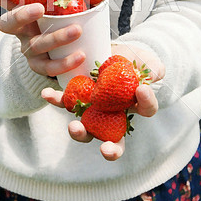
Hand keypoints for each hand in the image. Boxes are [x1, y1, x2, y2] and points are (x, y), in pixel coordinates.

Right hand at [0, 0, 85, 76]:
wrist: (66, 45)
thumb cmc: (59, 12)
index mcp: (20, 8)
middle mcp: (20, 29)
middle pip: (7, 24)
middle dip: (21, 15)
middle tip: (40, 8)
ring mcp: (28, 48)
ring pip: (34, 46)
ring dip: (55, 38)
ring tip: (77, 29)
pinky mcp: (41, 65)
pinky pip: (48, 67)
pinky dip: (64, 62)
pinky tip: (80, 55)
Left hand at [42, 44, 164, 160]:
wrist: (110, 51)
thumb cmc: (133, 59)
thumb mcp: (147, 59)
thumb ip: (153, 67)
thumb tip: (154, 74)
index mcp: (135, 105)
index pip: (146, 109)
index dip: (147, 103)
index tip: (142, 89)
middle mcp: (114, 115)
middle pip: (113, 138)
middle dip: (110, 148)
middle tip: (106, 148)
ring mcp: (93, 109)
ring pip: (86, 128)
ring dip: (79, 131)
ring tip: (73, 127)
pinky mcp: (76, 97)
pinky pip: (65, 101)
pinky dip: (55, 99)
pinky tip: (46, 93)